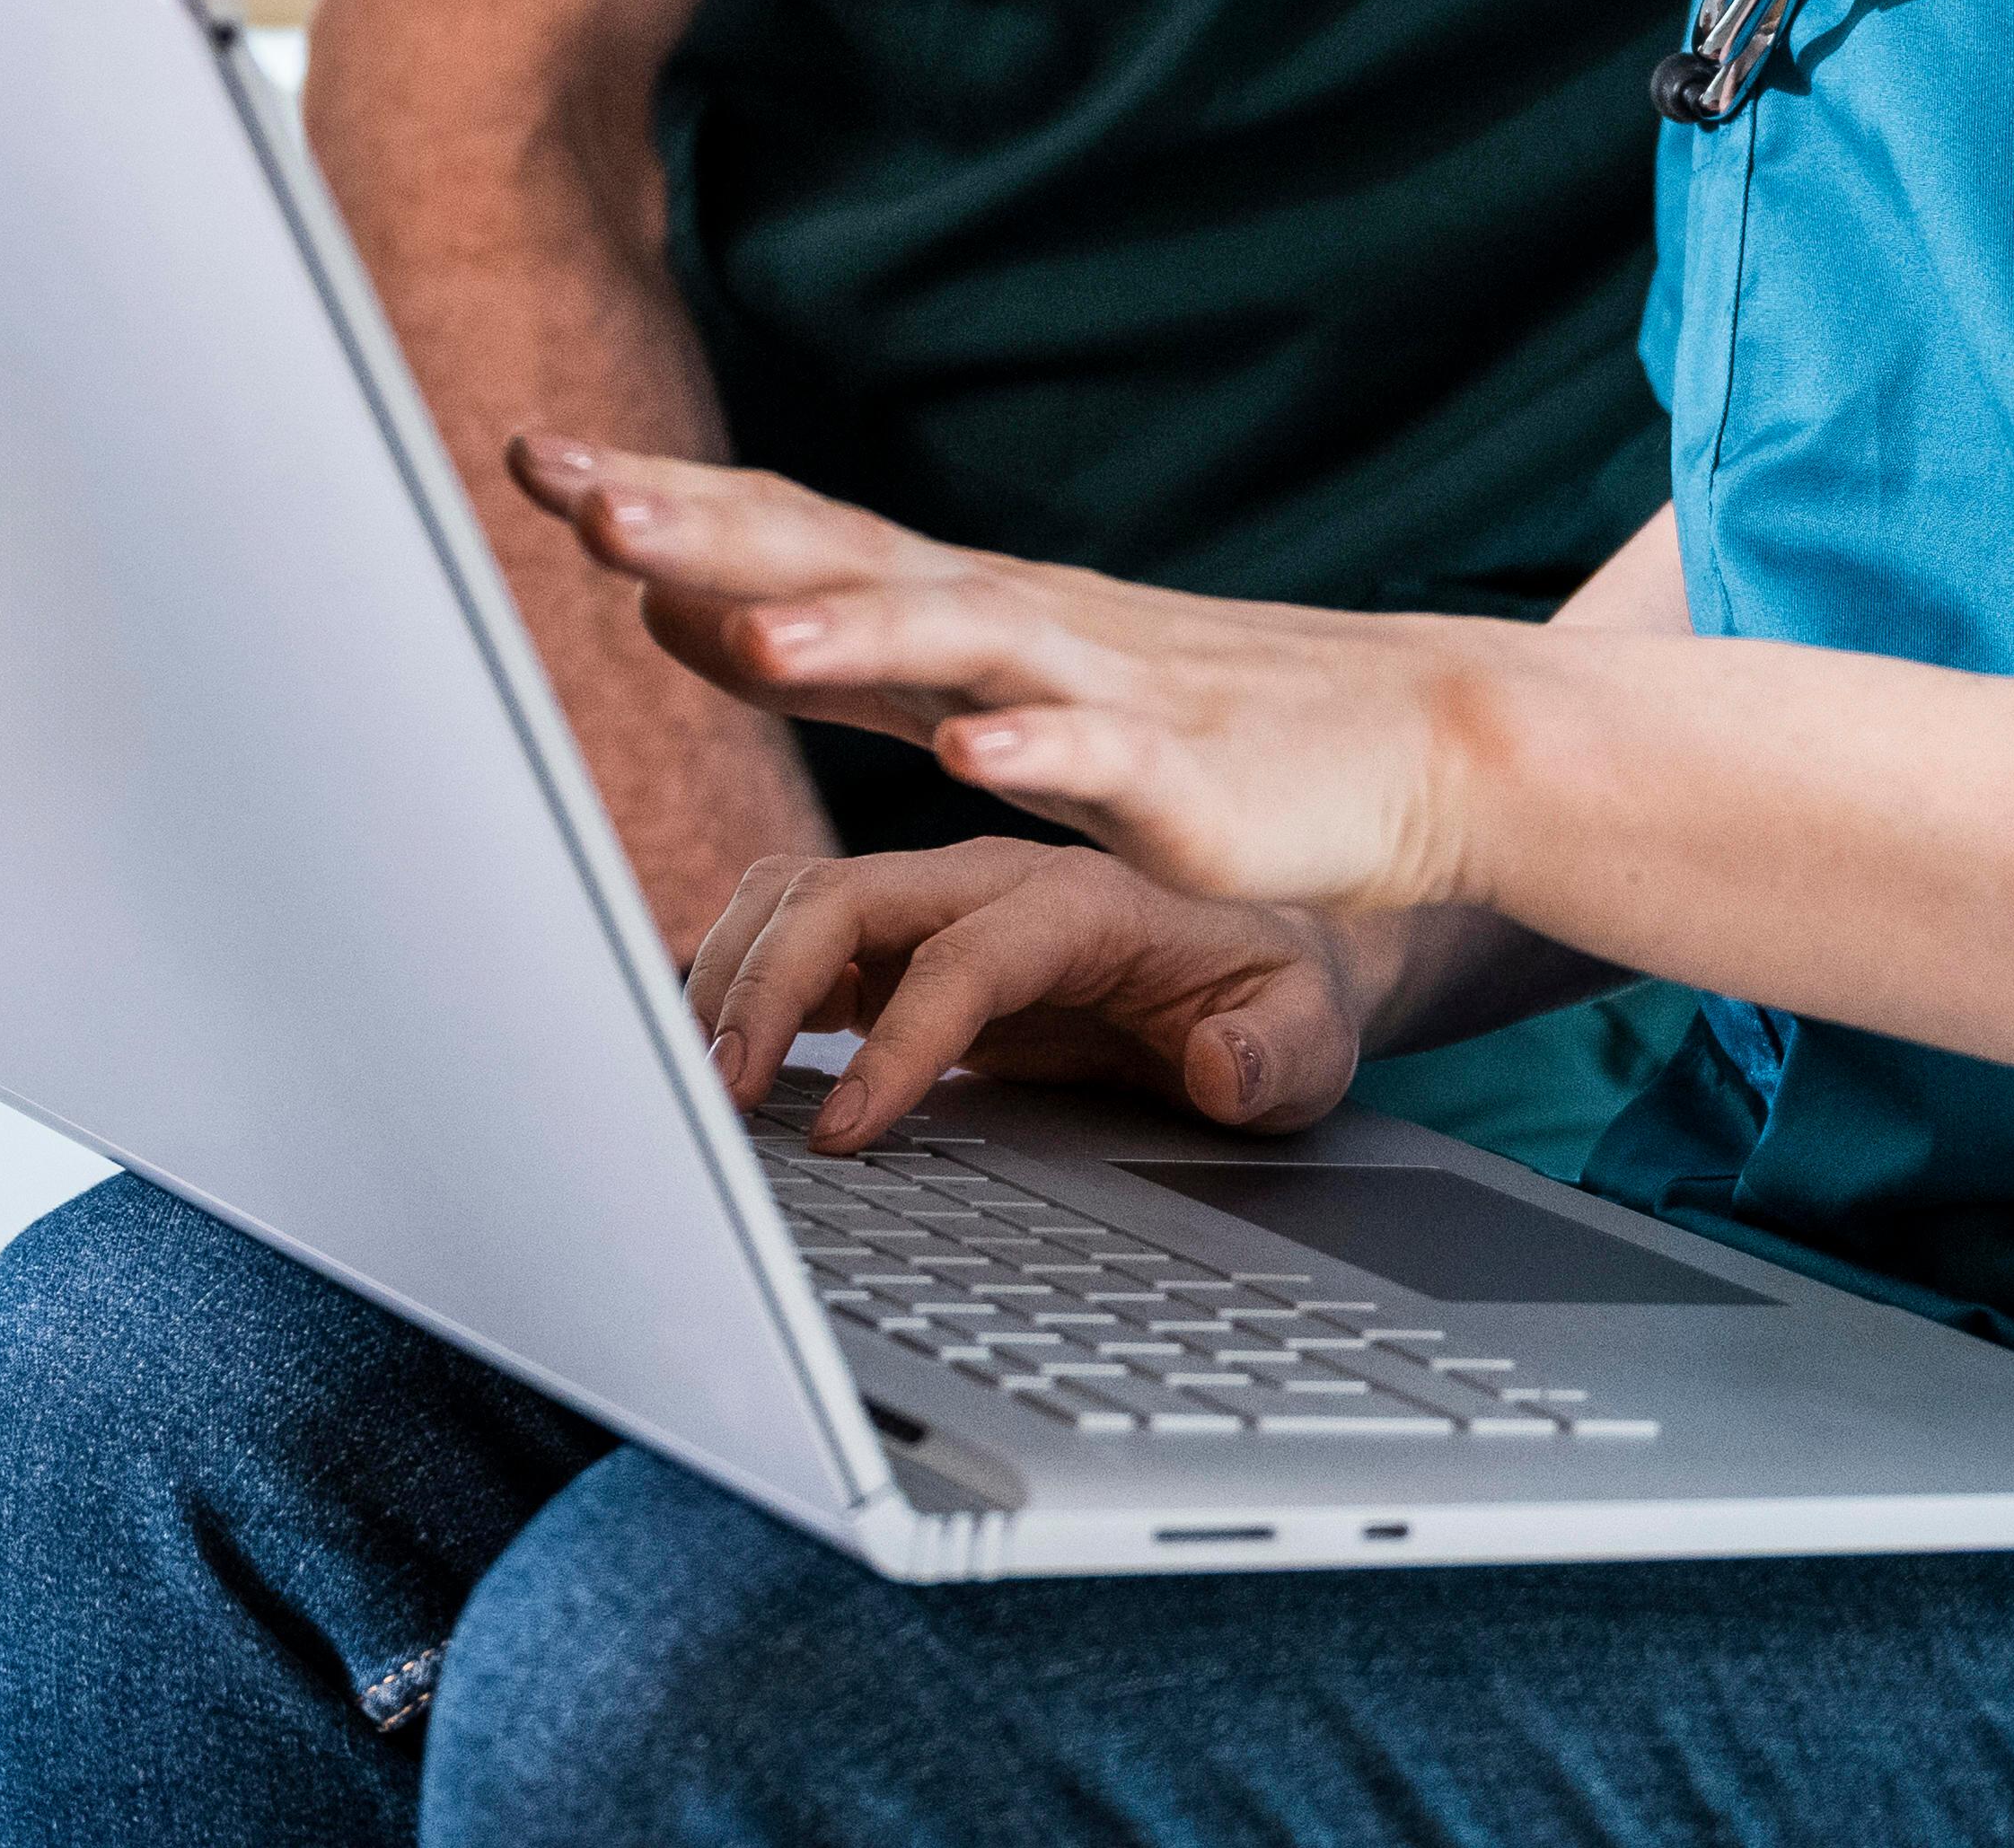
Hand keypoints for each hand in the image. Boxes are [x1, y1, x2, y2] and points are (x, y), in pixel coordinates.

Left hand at [510, 432, 1497, 913]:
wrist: (1417, 747)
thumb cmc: (1191, 723)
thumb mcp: (977, 683)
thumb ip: (832, 652)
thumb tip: (670, 604)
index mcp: (957, 608)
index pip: (785, 534)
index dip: (662, 501)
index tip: (532, 457)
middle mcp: (1015, 622)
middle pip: (839, 562)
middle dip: (706, 533)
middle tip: (576, 499)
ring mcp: (1105, 690)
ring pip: (959, 647)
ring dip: (849, 637)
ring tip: (745, 637)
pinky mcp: (1192, 779)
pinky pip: (1107, 761)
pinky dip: (1040, 750)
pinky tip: (977, 752)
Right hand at [689, 840, 1367, 1147]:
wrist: (1270, 950)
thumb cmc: (1282, 997)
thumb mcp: (1313, 1039)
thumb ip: (1274, 1053)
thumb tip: (1218, 1068)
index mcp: (1086, 904)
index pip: (964, 958)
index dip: (897, 1042)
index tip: (845, 1133)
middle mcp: (996, 879)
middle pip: (847, 896)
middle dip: (767, 988)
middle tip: (721, 1099)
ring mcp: (942, 900)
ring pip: (801, 895)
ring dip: (735, 973)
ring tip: (701, 1080)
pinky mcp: (910, 935)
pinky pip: (798, 925)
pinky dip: (742, 972)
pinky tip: (720, 1049)